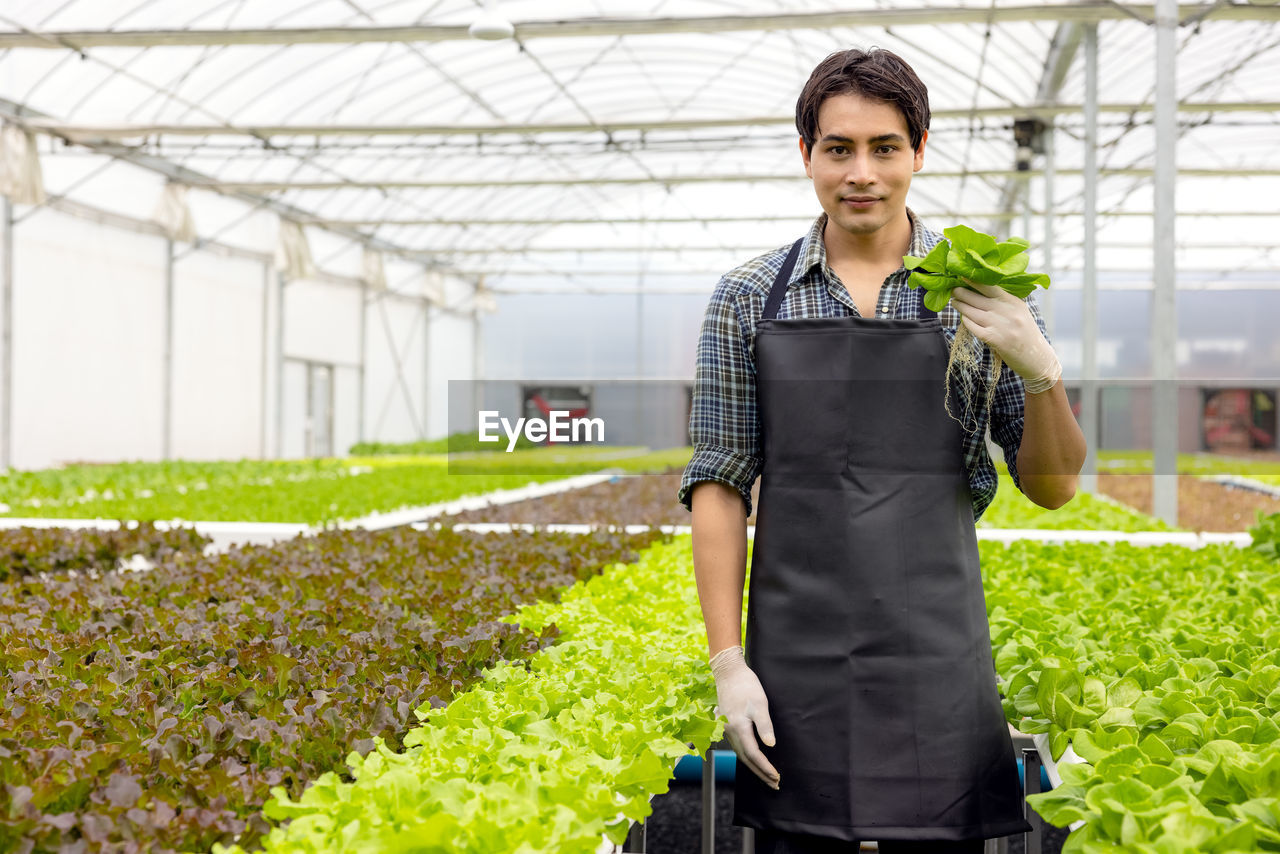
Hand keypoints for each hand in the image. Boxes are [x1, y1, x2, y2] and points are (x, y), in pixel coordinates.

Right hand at [710, 646, 779, 789]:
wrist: (728, 671)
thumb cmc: (746, 685)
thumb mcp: (759, 703)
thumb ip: (764, 725)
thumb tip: (770, 746)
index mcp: (739, 728)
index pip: (754, 755)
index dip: (765, 768)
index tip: (777, 777)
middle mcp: (730, 732)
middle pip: (745, 759)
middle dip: (760, 773)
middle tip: (774, 785)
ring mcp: (726, 729)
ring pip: (740, 754)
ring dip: (754, 767)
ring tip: (766, 776)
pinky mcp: (726, 724)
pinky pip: (737, 747)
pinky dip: (746, 757)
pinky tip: (752, 759)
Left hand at [949, 281, 1061, 392]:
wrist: (1036, 358)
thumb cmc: (1026, 334)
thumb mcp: (1020, 312)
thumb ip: (1004, 302)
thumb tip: (982, 291)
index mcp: (1013, 302)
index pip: (990, 287)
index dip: (974, 281)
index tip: (962, 275)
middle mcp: (1006, 311)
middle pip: (977, 299)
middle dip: (962, 293)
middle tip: (953, 289)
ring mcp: (999, 325)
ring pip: (972, 312)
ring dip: (960, 306)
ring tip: (954, 301)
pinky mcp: (993, 339)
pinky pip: (973, 327)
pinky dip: (966, 321)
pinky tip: (962, 318)